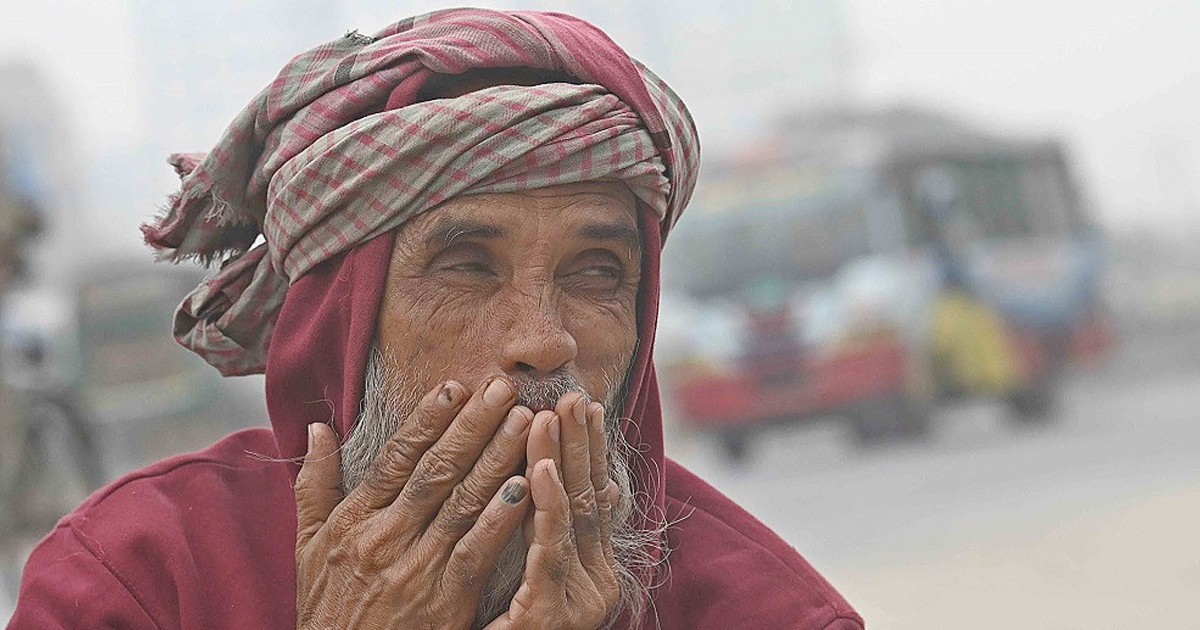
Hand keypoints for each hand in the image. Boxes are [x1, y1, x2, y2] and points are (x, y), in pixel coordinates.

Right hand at [293, 377, 533, 629]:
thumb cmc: (328, 609)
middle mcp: (383, 538)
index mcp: (354, 520)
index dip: (427, 419)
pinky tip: (524, 489)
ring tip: (524, 423)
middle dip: (472, 426)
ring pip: (461, 502)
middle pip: (435, 470)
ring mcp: (414, 569)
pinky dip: (499, 520)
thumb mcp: (307, 546)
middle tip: (503, 388)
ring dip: (496, 459)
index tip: (456, 386)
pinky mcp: (442, 602)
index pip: (396, 457)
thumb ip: (315, 485)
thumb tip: (318, 428)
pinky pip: (475, 553)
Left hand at [485, 394, 621, 629]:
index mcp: (588, 564)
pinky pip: (550, 552)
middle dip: (581, 443)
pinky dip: (549, 508)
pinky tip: (543, 472)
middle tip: (575, 396)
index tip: (582, 404)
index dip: (587, 448)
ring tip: (556, 416)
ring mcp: (578, 597)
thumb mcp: (537, 576)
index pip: (589, 492)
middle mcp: (594, 578)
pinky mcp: (552, 613)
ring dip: (566, 460)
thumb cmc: (508, 628)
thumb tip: (585, 483)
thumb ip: (552, 528)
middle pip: (588, 496)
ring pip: (573, 516)